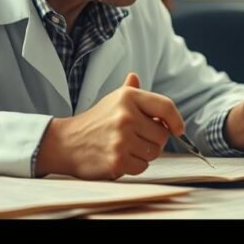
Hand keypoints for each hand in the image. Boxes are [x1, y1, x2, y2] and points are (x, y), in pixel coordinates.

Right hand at [35, 73, 183, 179]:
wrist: (66, 143)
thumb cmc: (94, 121)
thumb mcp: (111, 100)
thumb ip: (128, 90)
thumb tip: (135, 77)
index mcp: (128, 97)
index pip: (166, 106)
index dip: (176, 120)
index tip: (177, 129)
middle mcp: (126, 116)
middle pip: (162, 135)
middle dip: (154, 140)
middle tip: (137, 138)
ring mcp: (122, 139)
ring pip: (154, 152)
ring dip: (144, 154)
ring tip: (126, 147)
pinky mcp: (117, 160)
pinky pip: (142, 167)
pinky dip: (134, 166)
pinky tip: (120, 157)